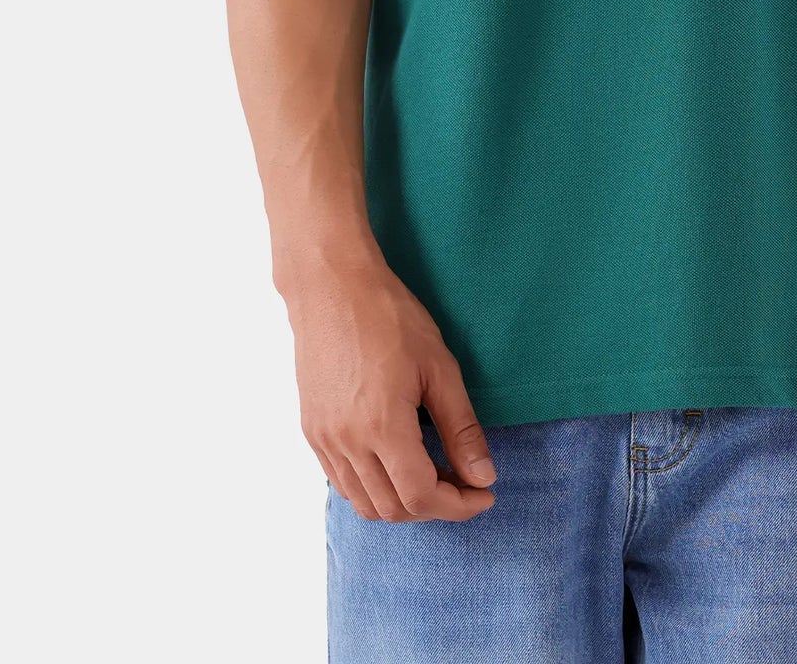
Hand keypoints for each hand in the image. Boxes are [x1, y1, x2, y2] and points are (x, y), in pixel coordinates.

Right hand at [284, 250, 498, 520]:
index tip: (484, 494)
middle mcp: (347, 443)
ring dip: (404, 503)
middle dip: (436, 506)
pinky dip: (374, 489)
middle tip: (465, 481)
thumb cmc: (390, 317)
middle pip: (394, 509)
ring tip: (434, 473)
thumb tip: (484, 477)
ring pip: (365, 504)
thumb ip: (461, 428)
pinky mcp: (312, 432)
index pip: (422, 496)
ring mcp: (324, 441)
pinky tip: (397, 464)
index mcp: (382, 427)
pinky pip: (343, 484)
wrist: (331, 287)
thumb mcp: (439, 367)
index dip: (458, 506)